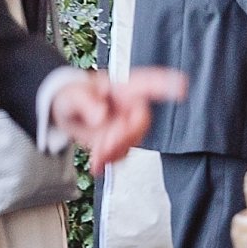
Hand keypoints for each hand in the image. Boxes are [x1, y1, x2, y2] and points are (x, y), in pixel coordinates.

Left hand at [50, 66, 187, 174]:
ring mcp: (126, 124)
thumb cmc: (72, 95)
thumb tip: (101, 114)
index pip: (148, 83)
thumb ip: (87, 103)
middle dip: (124, 137)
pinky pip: (122, 153)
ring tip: (96, 157)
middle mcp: (130, 105)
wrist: (64, 112)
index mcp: (122, 88)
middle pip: (140, 122)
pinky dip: (109, 160)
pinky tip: (97, 164)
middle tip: (105, 146)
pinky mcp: (120, 140)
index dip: (166, 84)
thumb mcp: (73, 95)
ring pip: (132, 141)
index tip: (182, 86)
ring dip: (115, 152)